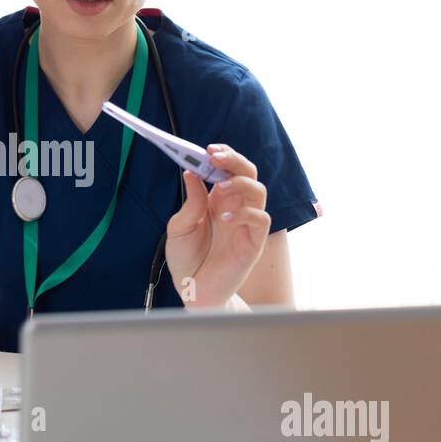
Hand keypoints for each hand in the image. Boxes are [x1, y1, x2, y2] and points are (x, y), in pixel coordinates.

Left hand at [163, 143, 270, 307]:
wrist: (193, 292)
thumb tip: (191, 173)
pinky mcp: (254, 242)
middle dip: (234, 160)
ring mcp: (246, 223)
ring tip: (220, 188)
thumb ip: (190, 203)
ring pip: (258, 191)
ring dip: (240, 184)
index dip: (221, 156)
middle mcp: (234, 207)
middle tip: (215, 156)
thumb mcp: (179, 228)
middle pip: (247, 173)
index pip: (227, 169)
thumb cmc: (187, 259)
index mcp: (216, 200)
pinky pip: (261, 219)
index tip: (208, 149)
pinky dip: (245, 214)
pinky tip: (225, 220)